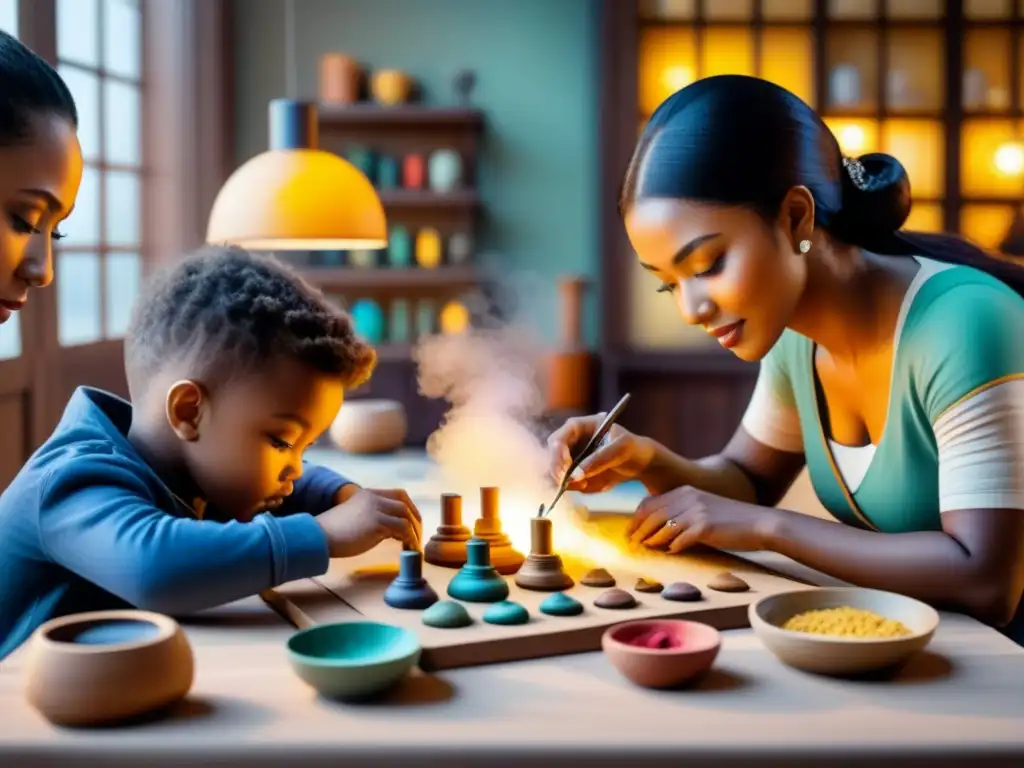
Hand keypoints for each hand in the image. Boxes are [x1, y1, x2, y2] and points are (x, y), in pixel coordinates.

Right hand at [334, 484, 422, 542]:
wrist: (318, 537)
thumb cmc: (334, 533)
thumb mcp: (357, 518)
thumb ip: (374, 518)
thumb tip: (394, 531)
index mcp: (368, 494)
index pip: (399, 495)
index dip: (410, 508)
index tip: (414, 523)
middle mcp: (373, 497)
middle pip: (405, 503)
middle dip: (415, 520)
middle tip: (418, 536)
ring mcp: (375, 508)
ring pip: (405, 516)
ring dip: (413, 531)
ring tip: (413, 545)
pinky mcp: (376, 522)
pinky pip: (402, 528)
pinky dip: (408, 538)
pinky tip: (407, 548)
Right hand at [546, 413, 656, 493]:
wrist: (640, 462)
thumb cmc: (632, 447)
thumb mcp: (620, 449)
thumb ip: (599, 459)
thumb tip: (577, 474)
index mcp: (578, 427)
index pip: (558, 439)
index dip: (557, 454)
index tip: (566, 469)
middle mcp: (570, 443)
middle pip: (552, 457)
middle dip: (559, 471)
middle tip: (573, 483)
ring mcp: (571, 459)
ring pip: (558, 474)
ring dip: (569, 482)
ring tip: (588, 485)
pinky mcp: (576, 474)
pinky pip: (569, 484)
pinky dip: (578, 487)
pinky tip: (593, 485)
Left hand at [625, 486, 776, 553]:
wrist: (760, 523)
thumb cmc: (731, 521)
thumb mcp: (704, 509)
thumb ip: (683, 513)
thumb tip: (659, 531)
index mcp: (685, 491)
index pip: (649, 503)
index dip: (636, 518)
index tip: (630, 532)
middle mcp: (688, 498)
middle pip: (651, 514)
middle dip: (637, 530)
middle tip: (630, 544)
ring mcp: (695, 511)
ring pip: (661, 527)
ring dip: (651, 541)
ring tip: (646, 549)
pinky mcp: (704, 527)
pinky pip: (678, 540)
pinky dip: (671, 548)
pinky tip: (670, 553)